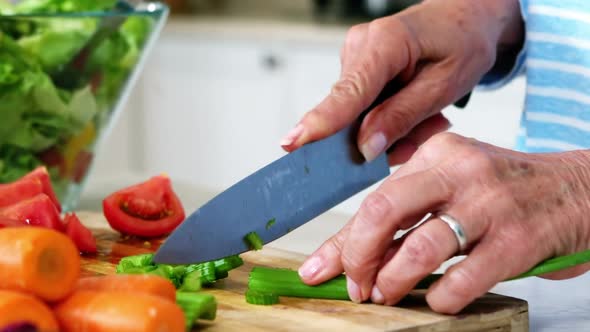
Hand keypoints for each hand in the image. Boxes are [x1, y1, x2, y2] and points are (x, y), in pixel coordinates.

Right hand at [280, 0, 522, 163]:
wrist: (465, 18)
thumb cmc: (462, 43)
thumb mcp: (445, 85)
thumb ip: (403, 116)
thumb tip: (365, 147)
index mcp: (386, 43)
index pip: (349, 91)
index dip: (322, 121)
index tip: (294, 143)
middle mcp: (360, 45)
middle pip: (349, 109)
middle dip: (378, 136)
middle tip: (418, 141)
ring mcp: (355, 55)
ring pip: (357, 114)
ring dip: (389, 129)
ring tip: (428, 120)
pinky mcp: (357, 67)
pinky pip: (362, 107)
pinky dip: (387, 119)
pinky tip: (413, 113)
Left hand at [299, 132, 589, 313]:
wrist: (577, 191)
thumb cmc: (501, 192)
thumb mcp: (450, 185)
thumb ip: (403, 214)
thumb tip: (347, 254)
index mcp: (435, 154)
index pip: (373, 199)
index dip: (342, 242)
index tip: (320, 270)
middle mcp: (459, 172)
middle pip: (384, 212)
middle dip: (358, 257)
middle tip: (356, 286)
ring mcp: (490, 205)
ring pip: (421, 248)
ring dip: (393, 281)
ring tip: (386, 295)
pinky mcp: (518, 240)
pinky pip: (464, 279)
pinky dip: (441, 298)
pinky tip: (437, 299)